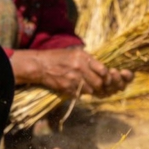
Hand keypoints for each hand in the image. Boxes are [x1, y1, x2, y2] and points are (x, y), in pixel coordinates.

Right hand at [12, 47, 132, 96]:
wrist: (40, 65)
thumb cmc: (59, 58)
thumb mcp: (76, 53)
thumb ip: (90, 60)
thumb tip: (105, 69)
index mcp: (83, 58)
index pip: (103, 71)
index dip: (108, 77)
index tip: (107, 77)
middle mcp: (80, 68)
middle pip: (99, 83)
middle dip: (102, 86)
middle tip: (100, 86)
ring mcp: (73, 79)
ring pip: (91, 90)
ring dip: (92, 90)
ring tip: (87, 86)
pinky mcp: (67, 88)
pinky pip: (80, 94)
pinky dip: (81, 93)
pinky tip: (77, 88)